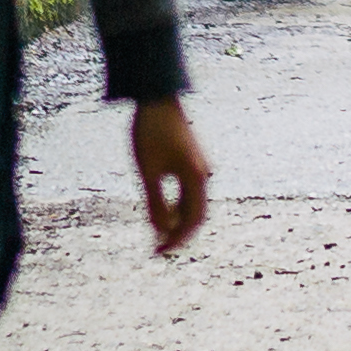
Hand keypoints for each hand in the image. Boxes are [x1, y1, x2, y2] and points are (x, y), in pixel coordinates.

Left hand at [131, 98, 212, 257]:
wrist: (157, 97)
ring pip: (192, 203)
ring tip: (155, 233)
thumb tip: (161, 230)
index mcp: (196, 177)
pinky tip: (159, 211)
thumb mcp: (148, 170)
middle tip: (158, 249)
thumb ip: (155, 201)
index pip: (193, 220)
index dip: (178, 240)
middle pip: (196, 214)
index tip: (159, 253)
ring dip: (177, 220)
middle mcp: (202, 174)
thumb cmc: (150, 132)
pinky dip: (176, 206)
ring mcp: (198, 167)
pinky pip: (187, 191)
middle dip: (178, 233)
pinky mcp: (190, 161)